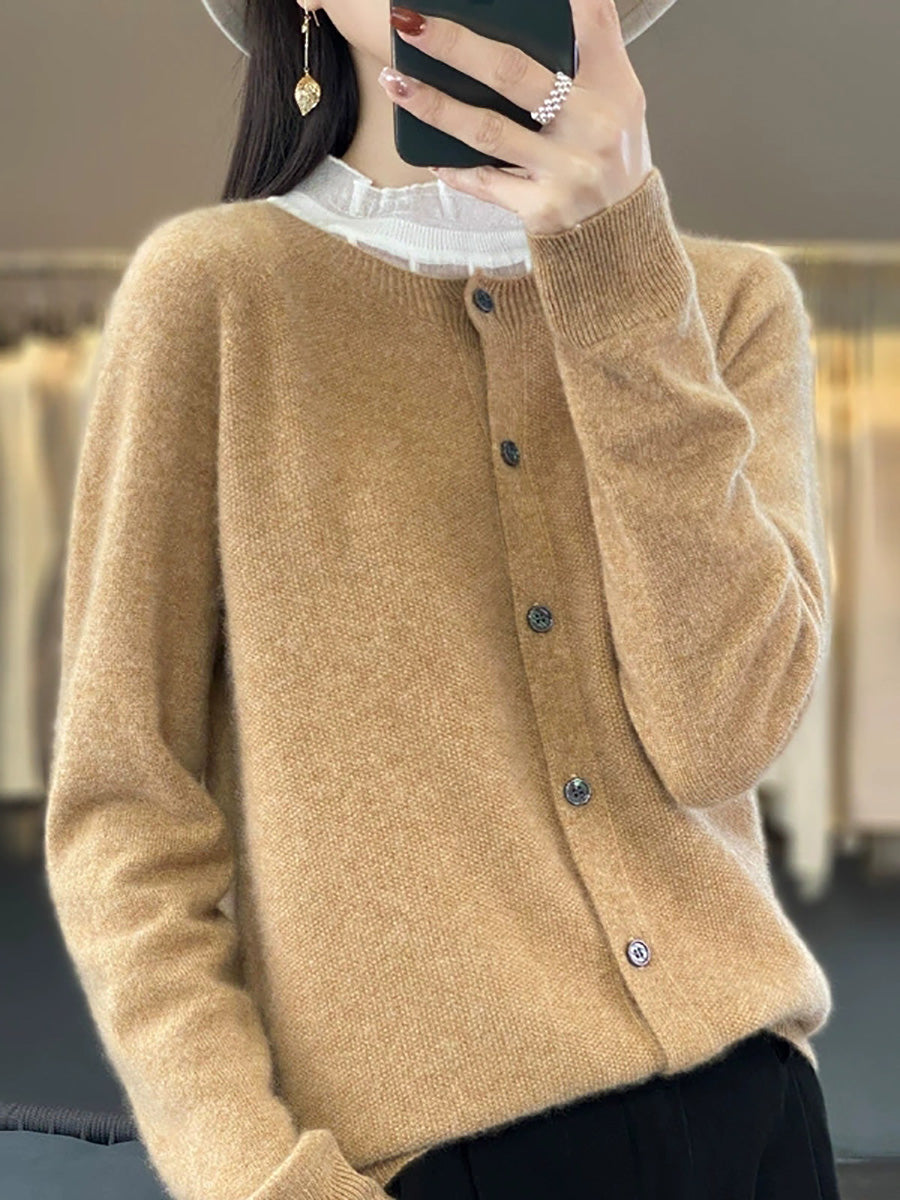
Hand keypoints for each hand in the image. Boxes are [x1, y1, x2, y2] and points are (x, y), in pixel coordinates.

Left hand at [380, 0, 653, 235]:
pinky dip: (453, 168)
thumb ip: (590, 49)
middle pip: (512, 73)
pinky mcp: (541, 208)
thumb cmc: (610, 155)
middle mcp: (592, 126)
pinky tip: (426, 155)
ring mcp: (565, 170)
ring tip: (396, 83)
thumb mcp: (618, 97)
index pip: (591, 22)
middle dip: (456, 45)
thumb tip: (553, 5)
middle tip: (410, 23)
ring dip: (435, 106)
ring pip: (487, 130)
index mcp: (613, 87)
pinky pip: (485, 182)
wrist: (620, 235)